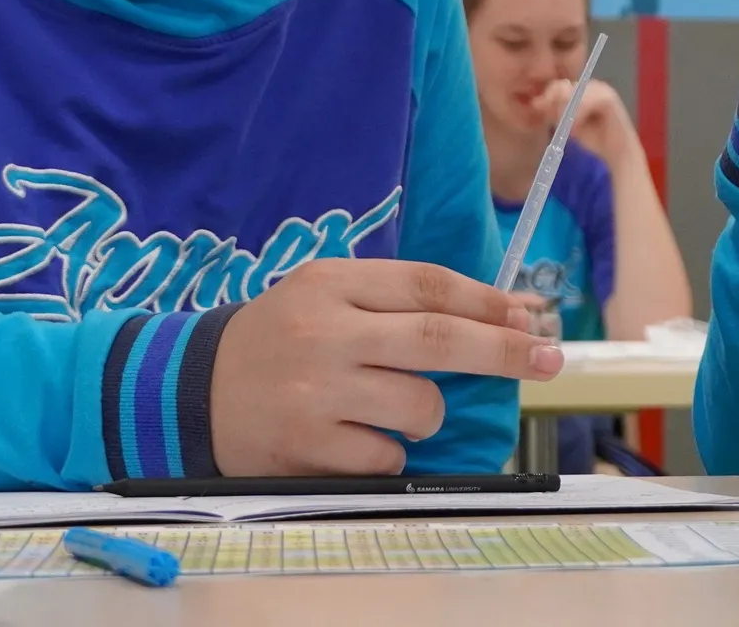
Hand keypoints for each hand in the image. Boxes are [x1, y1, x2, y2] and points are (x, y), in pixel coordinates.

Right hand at [207, 259, 562, 475]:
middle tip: (549, 358)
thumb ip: (402, 299)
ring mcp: (315, 392)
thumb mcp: (328, 295)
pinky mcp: (306, 446)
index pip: (428, 286)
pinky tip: (354, 436)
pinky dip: (389, 450)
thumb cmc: (280, 339)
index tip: (532, 316)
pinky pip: (386, 455)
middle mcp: (325, 332)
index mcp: (333, 283)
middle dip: (504, 351)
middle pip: (437, 339)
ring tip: (393, 406)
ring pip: (419, 406)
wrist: (189, 391)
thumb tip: (504, 313)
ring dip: (429, 412)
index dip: (488, 302)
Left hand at [534, 78, 639, 162]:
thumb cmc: (594, 138)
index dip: (547, 100)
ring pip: (570, 95)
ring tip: (570, 131)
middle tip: (559, 126)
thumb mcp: (567, 124)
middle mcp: (590, 84)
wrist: (617, 152)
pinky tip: (576, 130)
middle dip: (555, 108)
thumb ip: (553, 112)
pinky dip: (575, 117)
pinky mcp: (607, 98)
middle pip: (561, 88)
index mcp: (581, 88)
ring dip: (565, 114)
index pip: (556, 86)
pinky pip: (582, 103)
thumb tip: (535, 102)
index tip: (545, 118)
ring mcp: (600, 89)